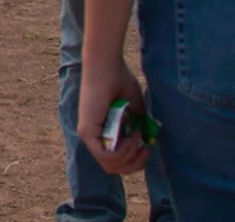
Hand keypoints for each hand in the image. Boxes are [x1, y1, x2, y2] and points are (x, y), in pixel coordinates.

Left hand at [77, 55, 151, 175]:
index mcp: (102, 133)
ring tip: (137, 136)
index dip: (134, 162)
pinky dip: (123, 151)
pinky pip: (105, 156)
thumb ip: (139, 124)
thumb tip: (147, 140)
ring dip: (130, 155)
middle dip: (134, 164)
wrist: (108, 66)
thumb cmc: (119, 81)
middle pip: (112, 168)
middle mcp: (92, 137)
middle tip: (145, 149)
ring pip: (109, 165)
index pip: (115, 162)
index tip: (146, 148)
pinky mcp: (86, 132)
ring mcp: (87, 135)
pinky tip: (131, 136)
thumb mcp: (135, 108)